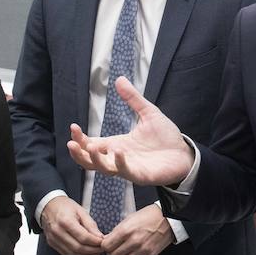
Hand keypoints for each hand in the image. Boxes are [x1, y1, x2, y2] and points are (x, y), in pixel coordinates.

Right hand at [40, 195, 103, 254]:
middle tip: (102, 249)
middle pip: (78, 247)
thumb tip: (99, 237)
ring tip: (96, 253)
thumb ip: (91, 225)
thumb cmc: (65, 206)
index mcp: (65, 221)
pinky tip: (86, 253)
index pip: (83, 237)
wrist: (48, 206)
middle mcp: (57, 232)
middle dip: (92, 250)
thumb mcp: (81, 211)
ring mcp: (53, 239)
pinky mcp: (52, 243)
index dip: (95, 242)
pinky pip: (66, 254)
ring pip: (72, 253)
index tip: (103, 242)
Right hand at [67, 77, 193, 186]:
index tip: (73, 126)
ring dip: (95, 160)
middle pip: (91, 160)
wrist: (184, 153)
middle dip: (79, 153)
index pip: (92, 144)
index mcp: (117, 144)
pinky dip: (120, 163)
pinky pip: (126, 172)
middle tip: (71, 143)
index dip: (80, 138)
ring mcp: (128, 168)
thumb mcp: (148, 113)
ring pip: (105, 169)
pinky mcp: (141, 175)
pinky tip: (118, 152)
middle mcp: (118, 157)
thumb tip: (119, 79)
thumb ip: (133, 99)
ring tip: (90, 147)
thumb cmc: (165, 137)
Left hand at [104, 204, 174, 254]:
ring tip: (124, 251)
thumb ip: (117, 231)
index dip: (105, 245)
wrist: (168, 218)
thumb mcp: (129, 218)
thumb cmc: (148, 215)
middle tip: (115, 247)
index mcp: (126, 230)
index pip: (107, 246)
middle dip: (112, 252)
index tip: (107, 243)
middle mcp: (134, 241)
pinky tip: (133, 254)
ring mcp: (142, 250)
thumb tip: (107, 240)